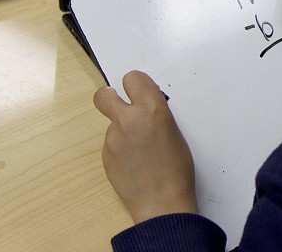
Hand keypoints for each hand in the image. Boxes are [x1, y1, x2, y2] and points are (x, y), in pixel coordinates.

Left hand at [94, 70, 197, 223]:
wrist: (162, 203)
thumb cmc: (177, 171)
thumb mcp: (174, 131)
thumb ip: (155, 114)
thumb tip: (144, 108)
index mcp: (152, 109)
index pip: (132, 78)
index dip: (135, 85)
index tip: (139, 92)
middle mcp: (129, 119)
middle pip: (104, 94)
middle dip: (110, 97)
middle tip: (121, 107)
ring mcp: (113, 138)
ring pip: (110, 123)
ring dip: (121, 130)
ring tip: (140, 150)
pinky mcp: (105, 155)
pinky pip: (110, 144)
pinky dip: (119, 149)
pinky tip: (134, 163)